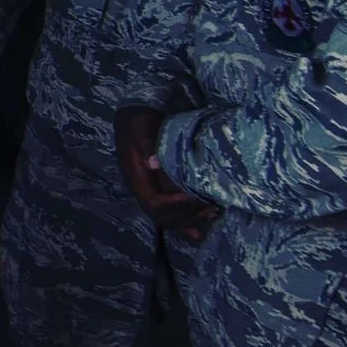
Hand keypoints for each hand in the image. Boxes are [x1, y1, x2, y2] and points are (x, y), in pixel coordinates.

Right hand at [115, 105, 217, 243]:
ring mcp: (152, 191)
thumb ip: (147, 146)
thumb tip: (152, 163)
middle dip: (187, 215)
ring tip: (213, 212)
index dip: (173, 204)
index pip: (152, 203)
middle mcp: (143, 189)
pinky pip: (172, 212)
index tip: (194, 196)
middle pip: (162, 217)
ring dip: (190, 219)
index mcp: (136, 178)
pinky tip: (202, 229)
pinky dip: (187, 222)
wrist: (134, 117)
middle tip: (210, 206)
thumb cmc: (139, 123)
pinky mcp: (160, 189)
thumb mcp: (142, 130)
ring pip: (168, 218)